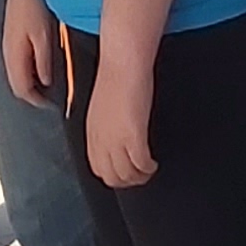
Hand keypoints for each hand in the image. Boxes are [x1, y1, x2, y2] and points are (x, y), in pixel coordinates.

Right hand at [1, 0, 56, 110]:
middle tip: (50, 101)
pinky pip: (16, 65)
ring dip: (29, 85)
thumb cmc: (34, 7)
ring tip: (46, 88)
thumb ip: (44, 63)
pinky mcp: (10, 40)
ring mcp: (7, 47)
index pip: (22, 90)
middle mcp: (7, 55)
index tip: (53, 106)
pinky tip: (38, 69)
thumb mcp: (44, 38)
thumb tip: (46, 83)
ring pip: (15, 76)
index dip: (37, 101)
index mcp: (14, 57)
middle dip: (32, 96)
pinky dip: (27, 72)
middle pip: (17, 86)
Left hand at [84, 46, 154, 188]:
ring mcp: (116, 140)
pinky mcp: (133, 135)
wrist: (122, 64)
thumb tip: (114, 136)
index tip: (126, 172)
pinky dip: (148, 168)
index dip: (113, 175)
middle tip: (141, 175)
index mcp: (92, 134)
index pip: (98, 168)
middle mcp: (101, 140)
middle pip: (111, 176)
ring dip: (140, 176)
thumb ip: (105, 126)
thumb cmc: (115, 78)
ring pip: (126, 175)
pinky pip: (141, 164)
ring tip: (149, 169)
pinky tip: (154, 163)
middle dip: (127, 181)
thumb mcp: (102, 108)